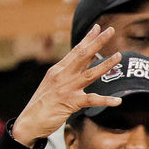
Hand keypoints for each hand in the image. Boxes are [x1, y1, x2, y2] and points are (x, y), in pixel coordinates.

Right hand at [11, 25, 120, 145]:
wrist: (28, 121)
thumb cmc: (44, 103)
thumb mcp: (55, 84)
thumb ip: (68, 74)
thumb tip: (84, 64)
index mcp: (58, 70)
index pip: (75, 51)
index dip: (88, 39)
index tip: (98, 27)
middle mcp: (62, 75)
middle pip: (82, 55)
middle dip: (97, 42)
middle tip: (111, 30)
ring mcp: (66, 88)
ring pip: (89, 73)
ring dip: (105, 64)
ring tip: (119, 56)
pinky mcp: (70, 103)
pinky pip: (91, 100)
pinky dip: (106, 100)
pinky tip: (118, 101)